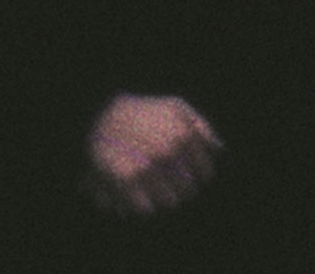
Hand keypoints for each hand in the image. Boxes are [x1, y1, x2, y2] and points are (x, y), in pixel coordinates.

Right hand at [86, 94, 223, 216]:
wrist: (95, 109)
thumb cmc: (140, 110)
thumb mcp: (174, 106)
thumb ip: (200, 126)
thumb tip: (219, 149)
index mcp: (183, 135)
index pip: (205, 174)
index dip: (196, 176)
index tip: (184, 174)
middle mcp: (167, 151)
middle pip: (188, 191)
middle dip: (179, 188)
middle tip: (165, 182)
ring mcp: (145, 166)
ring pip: (169, 202)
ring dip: (161, 198)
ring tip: (151, 188)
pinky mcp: (124, 179)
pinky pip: (146, 209)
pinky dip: (142, 205)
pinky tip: (137, 193)